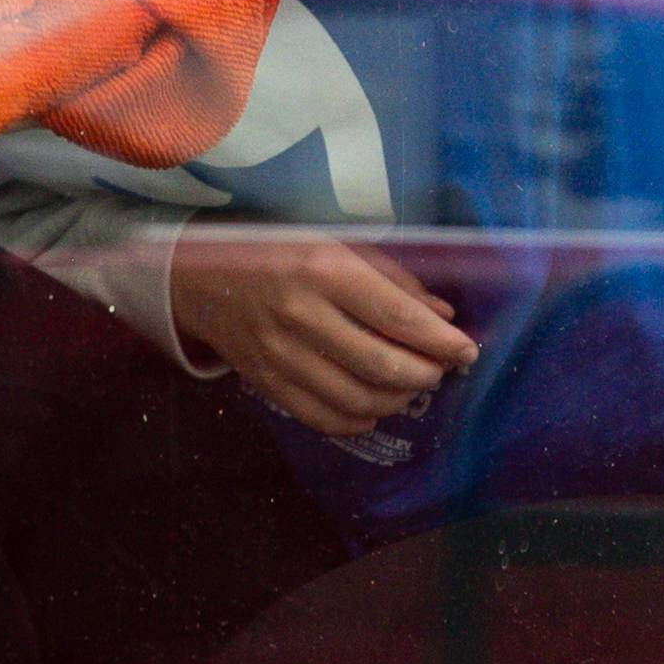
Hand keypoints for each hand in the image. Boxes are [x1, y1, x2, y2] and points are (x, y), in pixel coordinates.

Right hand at [169, 230, 477, 439]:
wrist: (196, 274)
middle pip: (382, 365)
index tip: (467, 350)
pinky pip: (321, 417)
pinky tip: (373, 407)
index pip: (397, 318)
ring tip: (410, 385)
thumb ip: (391, 279)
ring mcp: (279, 355)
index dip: (441, 341)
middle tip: (440, 368)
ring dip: (397, 400)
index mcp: (323, 270)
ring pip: (357, 399)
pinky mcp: (265, 382)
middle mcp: (300, 314)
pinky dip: (357, 420)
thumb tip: (442, 315)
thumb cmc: (276, 249)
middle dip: (426, 373)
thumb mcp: (335, 243)